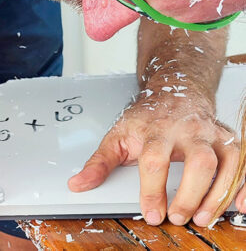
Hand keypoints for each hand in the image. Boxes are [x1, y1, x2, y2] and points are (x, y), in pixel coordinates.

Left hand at [68, 93, 242, 226]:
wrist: (174, 90)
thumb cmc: (146, 117)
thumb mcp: (117, 136)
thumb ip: (99, 162)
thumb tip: (78, 184)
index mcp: (155, 130)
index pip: (155, 161)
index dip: (153, 190)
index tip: (152, 213)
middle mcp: (187, 130)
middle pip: (197, 163)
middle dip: (189, 195)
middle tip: (178, 217)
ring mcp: (210, 135)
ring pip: (224, 164)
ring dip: (216, 195)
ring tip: (202, 218)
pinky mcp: (228, 140)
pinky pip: (242, 163)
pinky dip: (241, 186)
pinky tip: (238, 205)